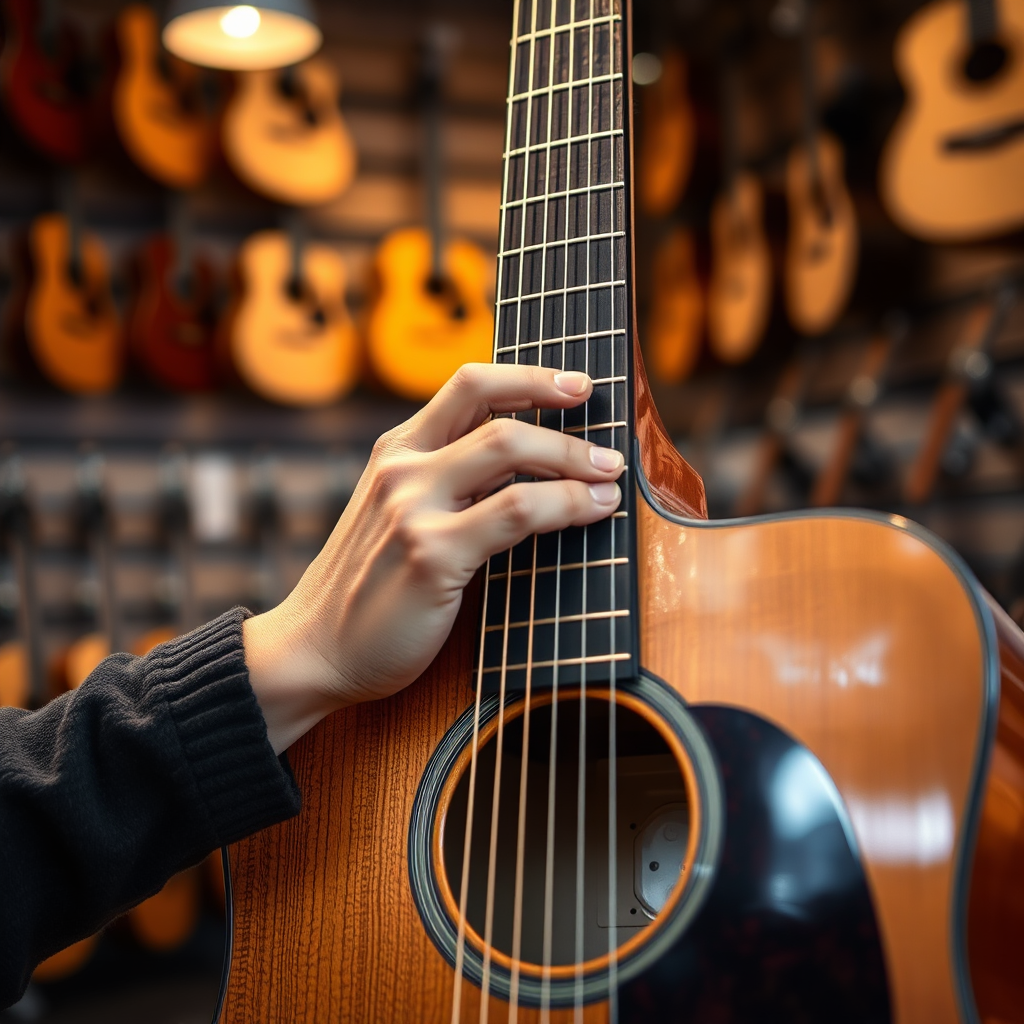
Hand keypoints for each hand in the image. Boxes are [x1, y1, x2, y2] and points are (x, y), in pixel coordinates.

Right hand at [244, 363, 624, 752]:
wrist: (313, 652)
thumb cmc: (368, 589)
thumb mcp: (398, 515)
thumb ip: (448, 484)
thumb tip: (532, 468)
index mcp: (395, 452)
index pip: (468, 385)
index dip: (529, 377)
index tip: (576, 386)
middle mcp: (401, 468)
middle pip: (496, 410)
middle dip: (565, 420)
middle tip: (609, 450)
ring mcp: (412, 507)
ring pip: (509, 448)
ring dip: (574, 459)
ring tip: (609, 479)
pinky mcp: (431, 552)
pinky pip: (515, 511)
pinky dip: (565, 504)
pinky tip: (591, 510)